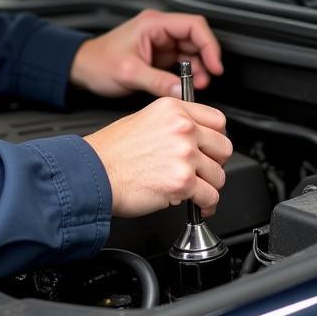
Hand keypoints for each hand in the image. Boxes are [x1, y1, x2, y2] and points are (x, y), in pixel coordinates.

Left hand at [70, 9, 222, 98]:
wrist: (81, 68)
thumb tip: (181, 90)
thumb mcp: (129, 73)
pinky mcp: (158, 56)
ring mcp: (159, 43)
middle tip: (204, 81)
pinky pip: (180, 63)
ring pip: (191, 52)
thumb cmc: (97, 62)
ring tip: (195, 86)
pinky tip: (184, 85)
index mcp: (153, 24)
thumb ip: (157, 81)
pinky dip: (187, 74)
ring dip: (197, 69)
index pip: (194, 26)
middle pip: (196, 39)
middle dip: (204, 60)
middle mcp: (159, 30)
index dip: (209, 45)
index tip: (215, 65)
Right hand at [84, 97, 231, 216]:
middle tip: (203, 171)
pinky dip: (206, 205)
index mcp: (173, 110)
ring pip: (219, 175)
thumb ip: (171, 124)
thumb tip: (192, 138)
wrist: (92, 174)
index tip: (211, 149)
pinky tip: (197, 205)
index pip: (218, 120)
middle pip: (224, 147)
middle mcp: (182, 128)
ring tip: (195, 191)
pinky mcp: (182, 181)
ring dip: (210, 187)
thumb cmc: (109, 152)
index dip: (216, 138)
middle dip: (215, 163)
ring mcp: (184, 155)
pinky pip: (210, 197)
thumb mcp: (142, 120)